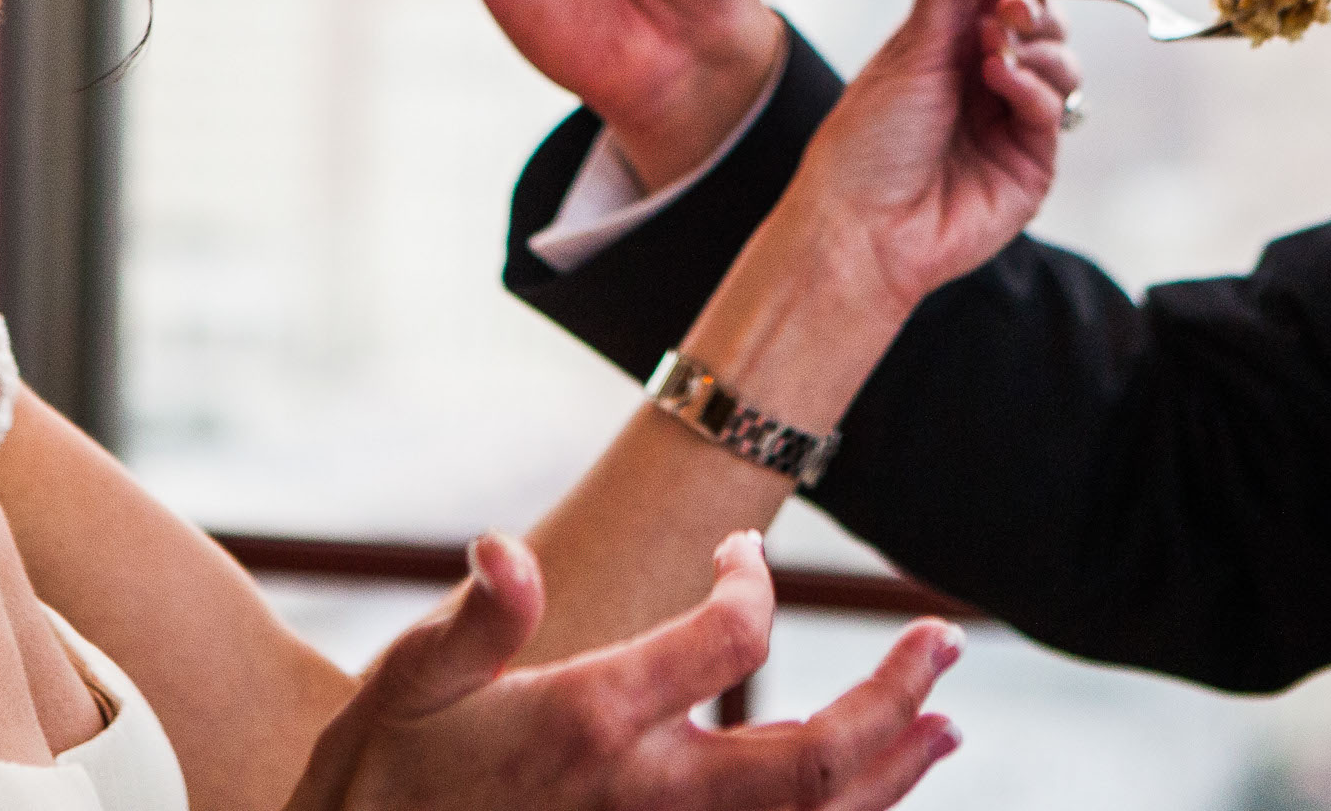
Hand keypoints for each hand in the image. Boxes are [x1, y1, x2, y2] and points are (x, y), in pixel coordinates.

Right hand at [285, 530, 962, 810]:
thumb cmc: (384, 775)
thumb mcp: (407, 683)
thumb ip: (474, 621)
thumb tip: (503, 545)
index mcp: (592, 721)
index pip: (732, 640)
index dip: (754, 583)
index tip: (742, 553)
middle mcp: (646, 798)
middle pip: (811, 762)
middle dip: (892, 698)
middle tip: (945, 638)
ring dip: (893, 774)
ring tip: (946, 722)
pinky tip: (879, 794)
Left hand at [780, 0, 1080, 323]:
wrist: (862, 227)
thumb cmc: (868, 141)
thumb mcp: (909, 47)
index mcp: (949, 42)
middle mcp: (986, 76)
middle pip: (1045, 18)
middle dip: (1032, 3)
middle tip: (1006, 9)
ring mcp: (1011, 119)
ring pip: (1062, 60)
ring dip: (1035, 45)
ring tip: (992, 52)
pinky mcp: (1032, 161)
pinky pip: (1054, 107)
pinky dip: (1032, 86)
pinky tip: (999, 81)